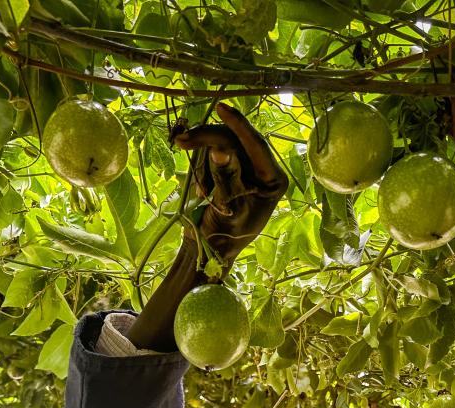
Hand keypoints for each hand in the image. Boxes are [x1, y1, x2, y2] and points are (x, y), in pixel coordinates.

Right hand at [174, 102, 288, 268]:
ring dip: (202, 163)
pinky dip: (200, 170)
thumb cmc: (225, 237)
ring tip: (200, 192)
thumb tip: (221, 149)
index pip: (257, 145)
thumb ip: (226, 178)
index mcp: (273, 180)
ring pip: (219, 146)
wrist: (209, 252)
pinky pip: (209, 156)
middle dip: (208, 140)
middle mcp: (262, 171)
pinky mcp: (227, 170)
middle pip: (235, 140)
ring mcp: (244, 169)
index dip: (238, 125)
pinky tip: (201, 192)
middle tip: (180, 140)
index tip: (220, 109)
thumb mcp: (229, 209)